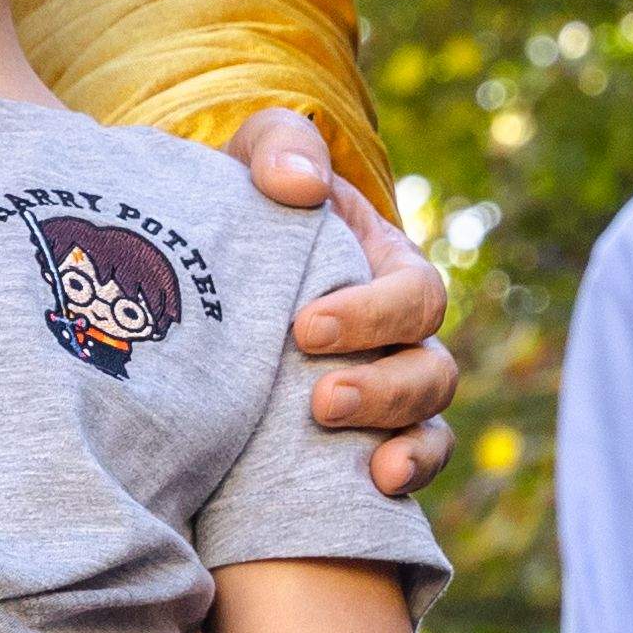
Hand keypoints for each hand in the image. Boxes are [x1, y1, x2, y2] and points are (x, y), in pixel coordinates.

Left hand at [231, 110, 457, 496]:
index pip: (412, 293)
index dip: (373, 314)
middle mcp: (398, 332)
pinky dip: (407, 474)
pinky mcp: (359, 432)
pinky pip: (410, 462)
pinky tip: (374, 487)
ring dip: (395, 436)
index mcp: (385, 265)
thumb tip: (299, 183)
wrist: (202, 255)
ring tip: (346, 453)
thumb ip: (281, 145)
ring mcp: (385, 385)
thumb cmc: (242, 199)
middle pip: (430, 368)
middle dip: (382, 388)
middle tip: (319, 400)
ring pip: (427, 420)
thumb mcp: (256, 155)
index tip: (306, 328)